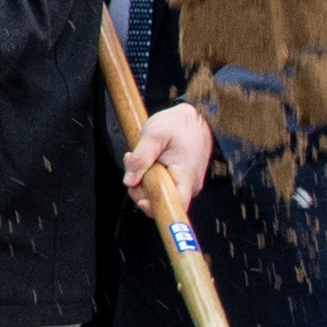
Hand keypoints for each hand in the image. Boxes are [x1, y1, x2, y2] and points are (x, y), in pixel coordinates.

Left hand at [130, 100, 214, 215]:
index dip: (157, 209)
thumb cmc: (178, 124)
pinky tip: (147, 161)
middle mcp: (189, 185)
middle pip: (161, 201)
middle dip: (140, 187)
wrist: (197, 116)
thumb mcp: (154, 134)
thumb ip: (141, 158)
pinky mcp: (181, 181)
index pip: (175, 206)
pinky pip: (163, 187)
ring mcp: (186, 184)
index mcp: (185, 175)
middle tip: (132, 162)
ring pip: (159, 194)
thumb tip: (129, 182)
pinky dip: (150, 177)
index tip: (143, 202)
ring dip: (143, 180)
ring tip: (139, 157)